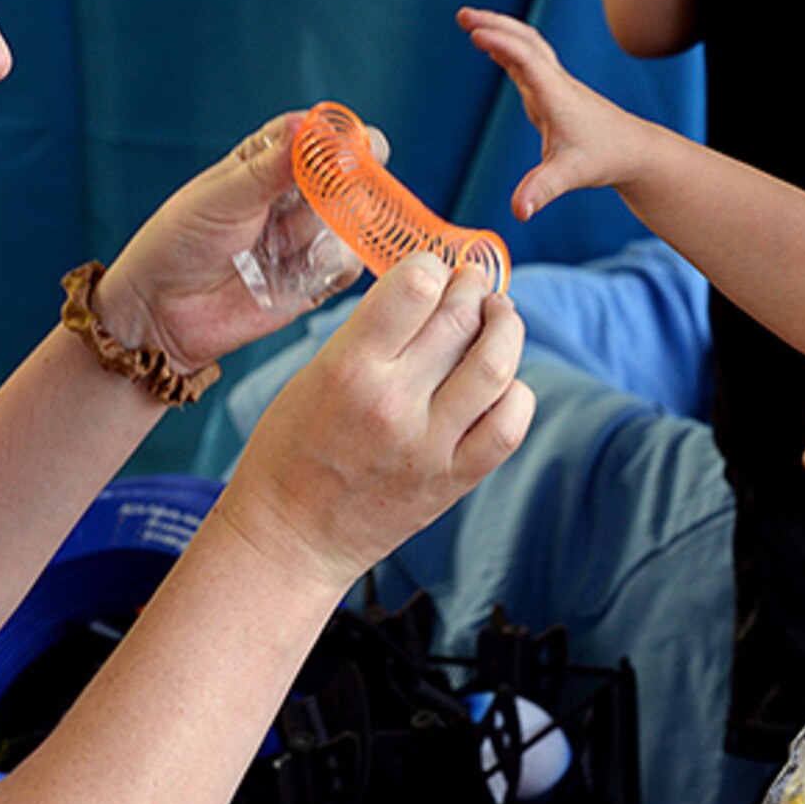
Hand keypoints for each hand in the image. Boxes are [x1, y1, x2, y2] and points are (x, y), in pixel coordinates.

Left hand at [99, 111, 365, 373]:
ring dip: (328, 232)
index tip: (360, 145)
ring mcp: (306, 238)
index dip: (343, 136)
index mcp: (269, 161)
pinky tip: (304, 270)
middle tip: (328, 199)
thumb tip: (307, 125)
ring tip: (284, 246)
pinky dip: (336, 266)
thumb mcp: (222, 196)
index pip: (318, 135)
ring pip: (352, 222)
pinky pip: (348, 266)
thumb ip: (271, 168)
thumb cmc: (179, 242)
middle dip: (345, 188)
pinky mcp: (315, 279)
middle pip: (347, 177)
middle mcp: (293, 196)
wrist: (161, 310)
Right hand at [214, 253, 535, 588]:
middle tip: (470, 284)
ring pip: (496, 363)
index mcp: (348, 368)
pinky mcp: (453, 480)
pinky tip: (502, 381)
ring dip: (505, 327)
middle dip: (472, 287)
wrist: (288, 538)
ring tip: (497, 317)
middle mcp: (393, 403)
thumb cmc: (290, 451)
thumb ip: (371, 334)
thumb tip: (429, 290)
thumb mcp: (312, 374)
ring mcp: (429, 444)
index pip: (416, 285)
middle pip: (461, 317)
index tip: (432, 270)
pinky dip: (515, 392)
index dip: (432, 265)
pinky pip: (509, 425)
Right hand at [458, 7, 655, 221]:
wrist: (633, 150)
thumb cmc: (604, 158)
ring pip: (528, 45)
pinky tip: (491, 47)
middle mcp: (556, 83)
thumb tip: (519, 211)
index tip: (476, 33)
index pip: (528, 59)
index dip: (502, 44)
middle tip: (464, 15)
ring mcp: (555, 85)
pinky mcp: (552, 92)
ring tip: (471, 21)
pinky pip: (527, 60)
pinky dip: (507, 48)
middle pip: (526, 40)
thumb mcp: (570, 176)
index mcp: (557, 96)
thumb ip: (542, 190)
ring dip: (501, 29)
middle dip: (495, 24)